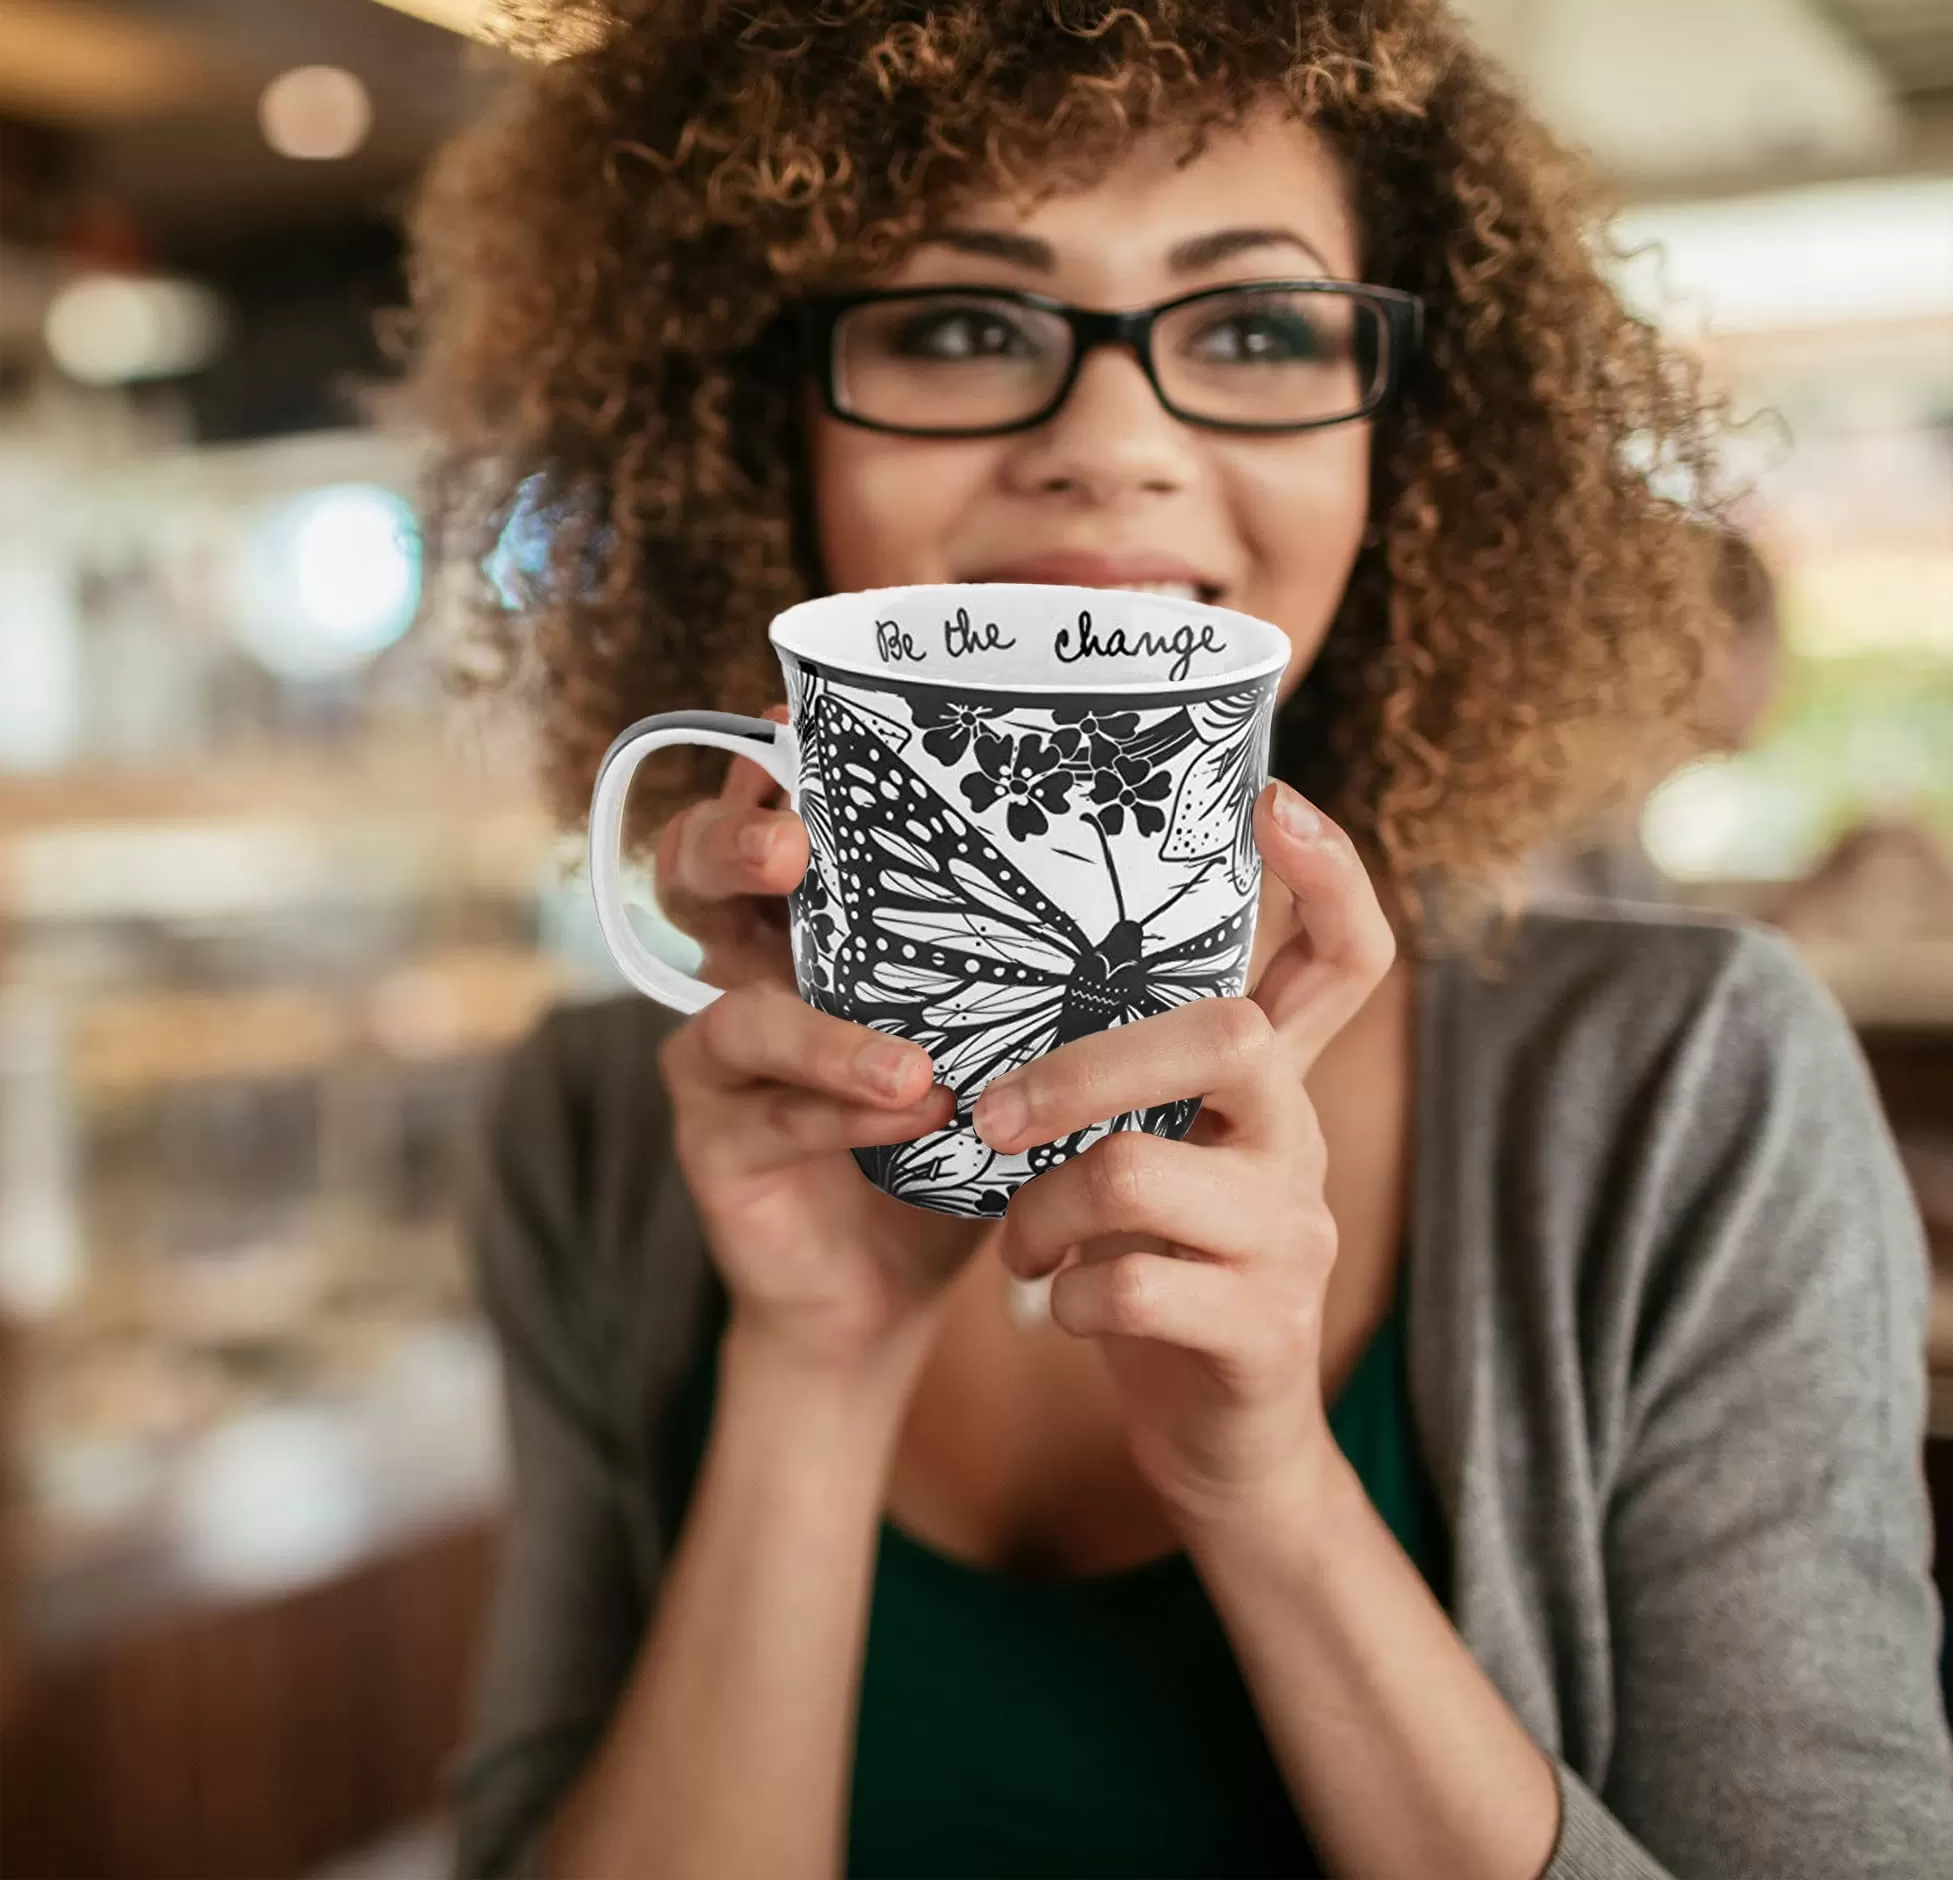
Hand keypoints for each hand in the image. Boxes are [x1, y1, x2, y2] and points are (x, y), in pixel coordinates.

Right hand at [653, 718, 986, 1375]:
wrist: (895, 1289)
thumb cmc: (958, 1135)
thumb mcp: (1005, 1031)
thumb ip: (1047, 957)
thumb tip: (1195, 863)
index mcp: (814, 922)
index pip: (769, 813)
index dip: (769, 764)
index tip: (800, 726)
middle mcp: (750, 970)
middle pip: (694, 872)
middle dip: (732, 842)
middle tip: (790, 846)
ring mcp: (722, 1061)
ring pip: (730, 1008)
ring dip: (822, 1030)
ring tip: (914, 1063)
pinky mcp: (715, 1143)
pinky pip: (767, 1112)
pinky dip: (841, 1112)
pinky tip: (915, 1118)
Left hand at [977, 781, 1394, 1521]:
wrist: (1221, 1444)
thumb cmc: (1161, 1270)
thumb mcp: (1155, 1158)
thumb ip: (1122, 1081)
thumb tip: (1005, 981)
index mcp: (1273, 1092)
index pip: (1347, 960)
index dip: (1330, 875)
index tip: (1274, 797)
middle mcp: (1299, 1145)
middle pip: (1230, 1036)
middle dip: (1084, 1066)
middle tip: (994, 1113)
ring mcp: (1290, 1238)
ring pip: (1142, 1168)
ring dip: (1042, 1208)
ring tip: (1015, 1244)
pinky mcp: (1259, 1329)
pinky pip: (1127, 1284)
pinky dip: (1058, 1297)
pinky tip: (1050, 1312)